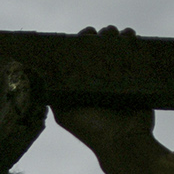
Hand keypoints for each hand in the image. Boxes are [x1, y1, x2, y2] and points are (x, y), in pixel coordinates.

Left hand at [52, 28, 166, 173]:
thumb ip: (54, 96)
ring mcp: (118, 79)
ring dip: (114, 37)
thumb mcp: (65, 114)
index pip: (78, 60)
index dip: (79, 45)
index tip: (82, 35)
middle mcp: (98, 82)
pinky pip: (134, 56)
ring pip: (115, 51)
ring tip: (115, 33)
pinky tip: (129, 35)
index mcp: (81, 87)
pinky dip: (131, 43)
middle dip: (98, 39)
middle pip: (97, 52)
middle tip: (99, 33)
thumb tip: (37, 76)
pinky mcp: (136, 79)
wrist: (123, 141)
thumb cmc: (92, 130)